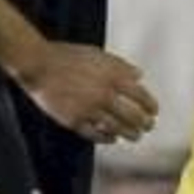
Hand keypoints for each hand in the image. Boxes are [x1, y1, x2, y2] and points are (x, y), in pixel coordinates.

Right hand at [24, 43, 159, 142]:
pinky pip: (96, 134)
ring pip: (117, 128)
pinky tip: (112, 138)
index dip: (150, 106)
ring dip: (129, 134)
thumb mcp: (98, 54)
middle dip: (144, 124)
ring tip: (135, 136)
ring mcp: (89, 109)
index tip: (154, 112)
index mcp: (113, 76)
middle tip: (148, 127)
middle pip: (132, 116)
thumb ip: (121, 66)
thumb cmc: (68, 56)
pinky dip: (107, 138)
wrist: (39, 64)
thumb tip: (140, 76)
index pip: (141, 96)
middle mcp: (104, 94)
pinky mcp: (74, 120)